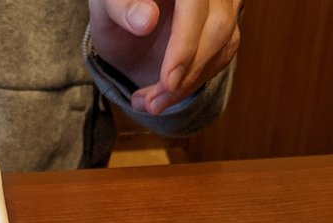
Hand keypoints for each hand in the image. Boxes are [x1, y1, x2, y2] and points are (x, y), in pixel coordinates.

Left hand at [89, 0, 241, 114]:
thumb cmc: (115, 10)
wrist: (127, 25)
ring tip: (152, 104)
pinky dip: (194, 83)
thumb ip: (120, 8)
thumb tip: (147, 19)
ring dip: (188, 84)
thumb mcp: (105, 8)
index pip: (194, 3)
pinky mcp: (226, 26)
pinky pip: (221, 58)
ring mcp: (221, 3)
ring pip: (223, 45)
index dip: (185, 44)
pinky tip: (166, 95)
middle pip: (216, 28)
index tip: (168, 81)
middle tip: (154, 104)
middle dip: (186, 75)